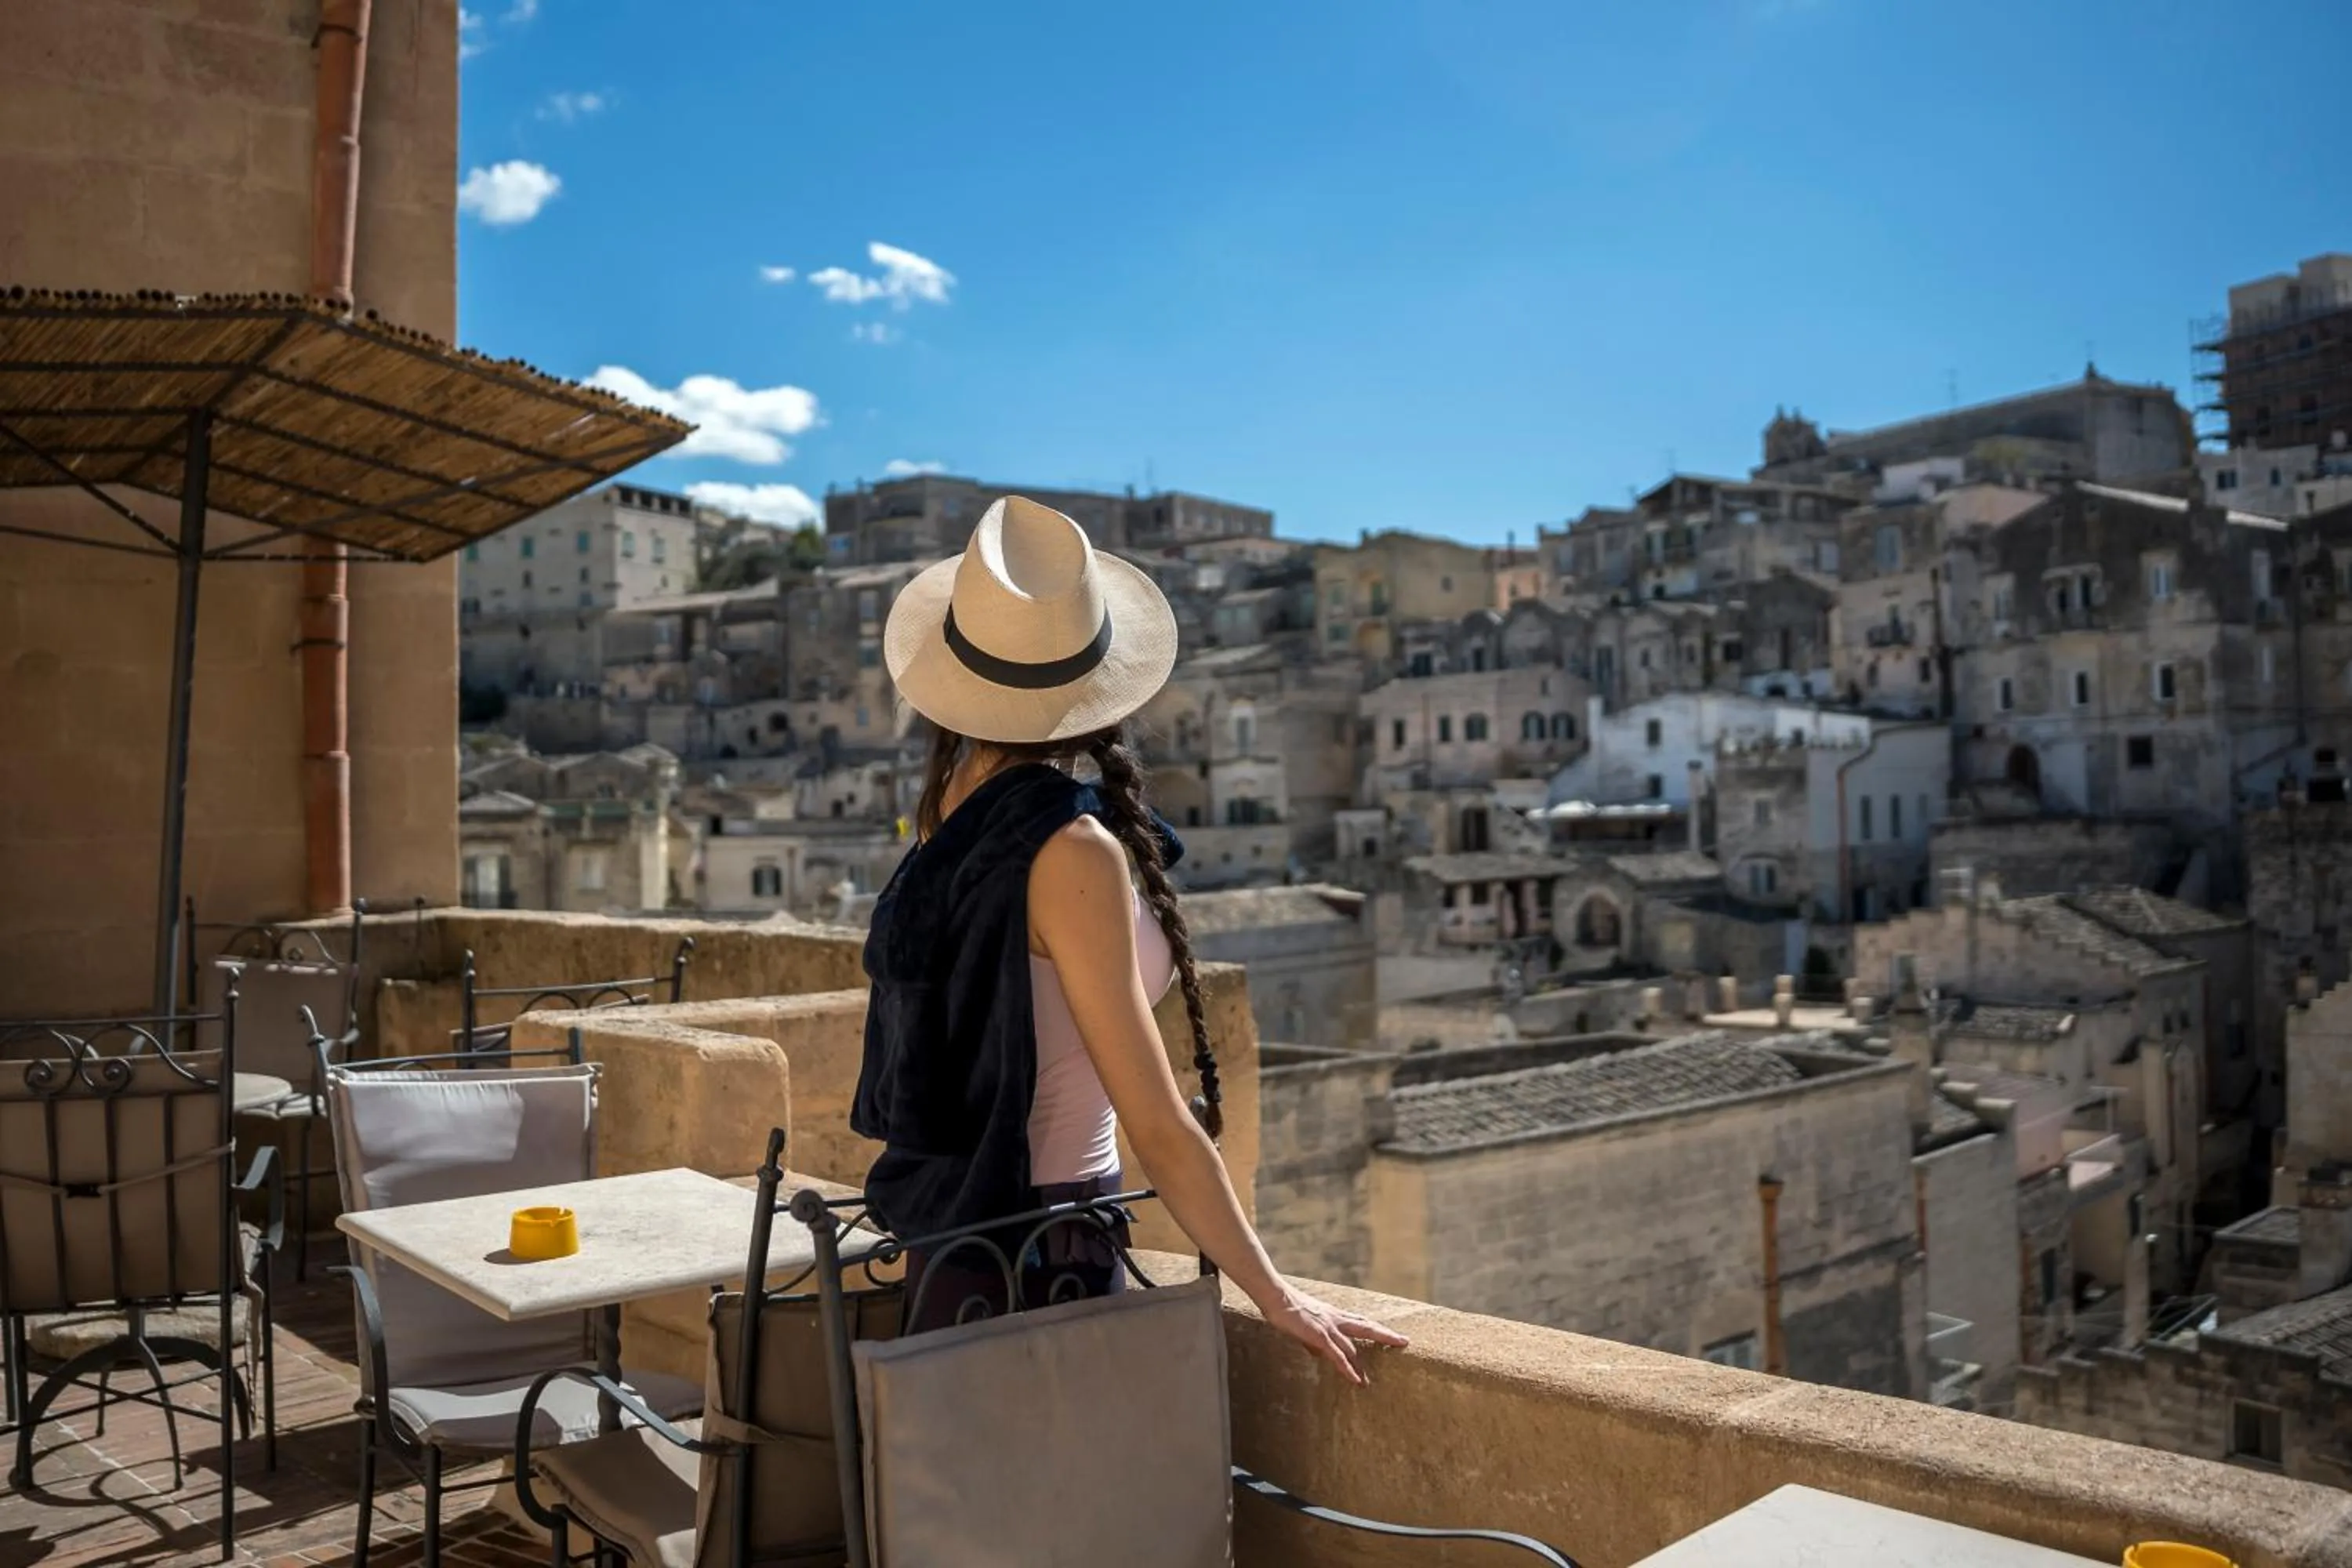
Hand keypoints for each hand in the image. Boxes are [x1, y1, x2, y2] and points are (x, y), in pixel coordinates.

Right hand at [1261, 1285, 1408, 1385]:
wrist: (1277, 1297)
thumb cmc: (1287, 1308)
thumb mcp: (1304, 1325)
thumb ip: (1313, 1340)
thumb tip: (1318, 1353)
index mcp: (1334, 1315)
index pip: (1360, 1322)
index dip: (1376, 1328)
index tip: (1390, 1334)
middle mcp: (1336, 1319)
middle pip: (1367, 1327)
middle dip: (1386, 1335)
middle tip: (1404, 1341)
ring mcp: (1329, 1327)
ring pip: (1352, 1347)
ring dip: (1361, 1366)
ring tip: (1369, 1382)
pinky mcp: (1320, 1336)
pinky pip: (1337, 1355)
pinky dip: (1347, 1368)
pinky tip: (1355, 1379)